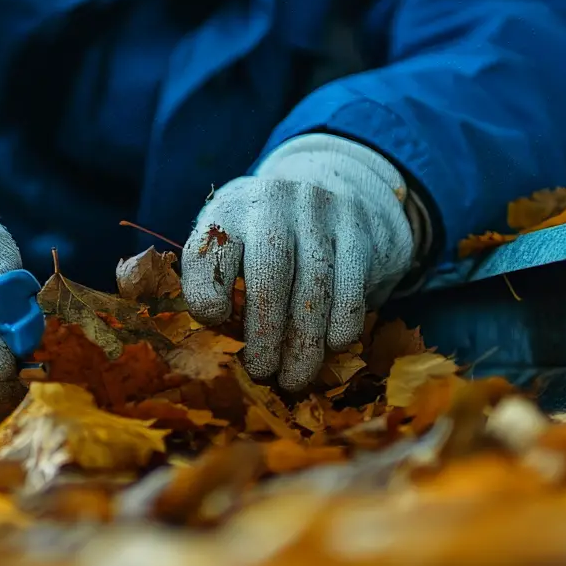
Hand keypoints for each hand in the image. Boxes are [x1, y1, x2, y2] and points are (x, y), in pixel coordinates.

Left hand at [182, 133, 416, 391]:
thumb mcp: (235, 241)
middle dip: (266, 330)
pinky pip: (352, 283)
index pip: (211, 249)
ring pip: (315, 283)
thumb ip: (218, 281)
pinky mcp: (357, 228)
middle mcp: (273, 201)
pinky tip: (333, 347)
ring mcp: (320, 211)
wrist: (338, 186)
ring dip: (305, 341)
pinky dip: (342, 321)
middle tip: (262, 372)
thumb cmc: (270, 236)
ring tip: (295, 378)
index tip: (214, 320)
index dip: (207, 287)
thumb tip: (215, 346)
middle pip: (269, 270)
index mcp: (229, 210)